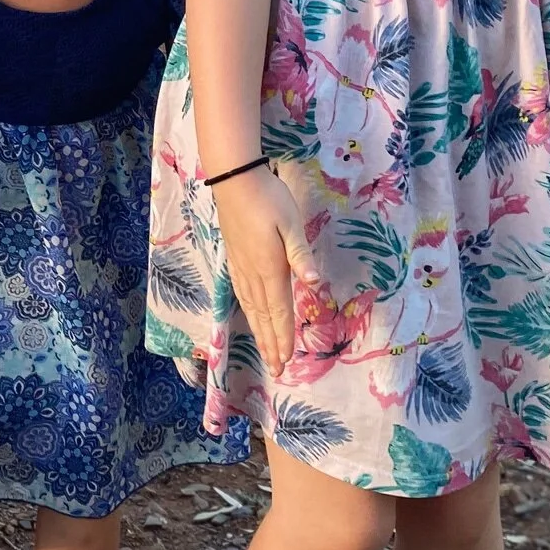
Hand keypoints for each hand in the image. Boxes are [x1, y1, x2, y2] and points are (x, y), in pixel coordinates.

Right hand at [213, 167, 299, 377]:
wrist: (234, 180)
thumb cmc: (269, 198)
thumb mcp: (292, 223)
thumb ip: (301, 255)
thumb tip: (315, 285)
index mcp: (271, 268)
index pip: (279, 311)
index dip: (284, 336)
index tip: (287, 359)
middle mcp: (254, 274)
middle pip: (264, 316)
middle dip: (271, 343)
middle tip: (276, 369)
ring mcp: (241, 267)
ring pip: (251, 308)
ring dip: (259, 332)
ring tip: (264, 352)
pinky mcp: (235, 259)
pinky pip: (242, 294)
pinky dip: (248, 312)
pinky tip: (250, 316)